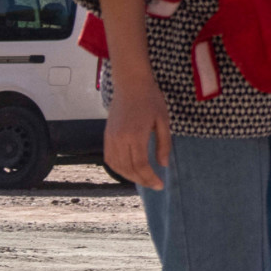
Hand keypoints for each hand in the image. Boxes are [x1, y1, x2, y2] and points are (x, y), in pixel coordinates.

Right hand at [106, 75, 172, 189]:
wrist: (130, 85)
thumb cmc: (151, 100)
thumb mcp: (163, 121)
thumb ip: (163, 144)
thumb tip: (163, 165)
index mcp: (135, 135)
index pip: (141, 165)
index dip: (150, 178)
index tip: (160, 185)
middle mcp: (119, 139)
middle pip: (128, 168)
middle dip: (142, 180)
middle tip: (154, 185)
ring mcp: (110, 138)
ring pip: (117, 165)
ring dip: (129, 176)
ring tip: (143, 179)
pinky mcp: (106, 136)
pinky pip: (109, 158)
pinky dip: (118, 168)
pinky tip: (129, 170)